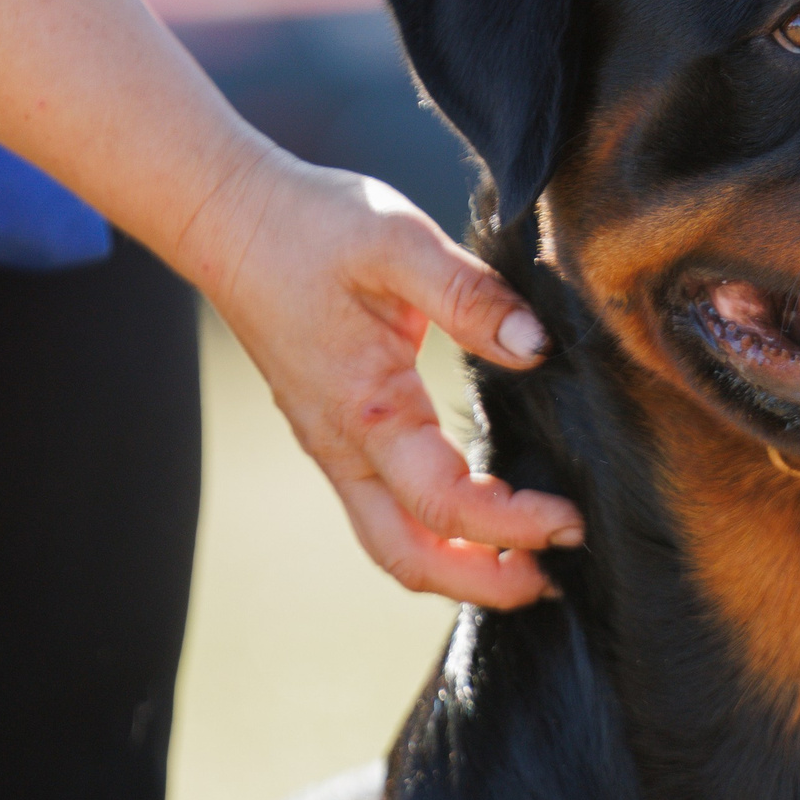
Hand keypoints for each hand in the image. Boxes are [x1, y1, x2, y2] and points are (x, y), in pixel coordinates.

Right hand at [180, 147, 581, 607]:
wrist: (228, 216)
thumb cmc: (311, 226)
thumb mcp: (399, 242)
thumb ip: (471, 296)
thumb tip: (535, 345)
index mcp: (366, 409)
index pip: (446, 503)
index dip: (512, 525)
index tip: (571, 522)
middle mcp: (344, 446)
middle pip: (409, 557)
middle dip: (484, 582)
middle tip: (552, 580)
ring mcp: (334, 446)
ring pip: (393, 543)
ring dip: (459, 568)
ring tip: (526, 567)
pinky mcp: (335, 433)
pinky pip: (385, 511)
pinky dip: (436, 534)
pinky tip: (480, 521)